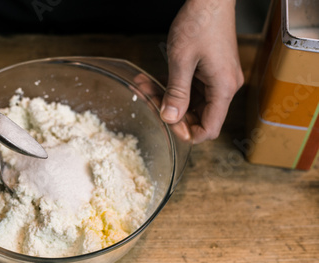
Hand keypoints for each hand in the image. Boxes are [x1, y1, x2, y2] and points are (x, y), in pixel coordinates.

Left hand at [161, 0, 243, 143]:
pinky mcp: (210, 71)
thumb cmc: (200, 23)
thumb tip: (169, 118)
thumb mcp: (182, 61)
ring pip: (190, 103)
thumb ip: (176, 93)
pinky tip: (150, 81)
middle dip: (171, 113)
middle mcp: (225, 87)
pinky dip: (172, 87)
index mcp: (223, 88)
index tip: (166, 126)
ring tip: (143, 89)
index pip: (210, 128)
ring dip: (166, 98)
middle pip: (199, 116)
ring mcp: (217, 79)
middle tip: (148, 104)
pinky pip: (190, 89)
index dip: (188, 133)